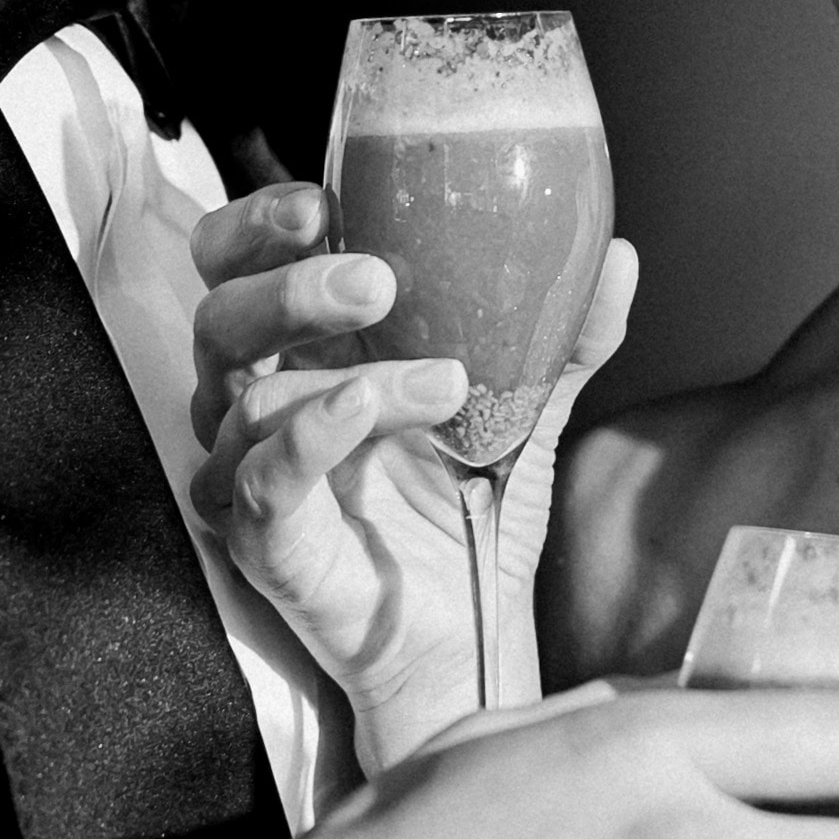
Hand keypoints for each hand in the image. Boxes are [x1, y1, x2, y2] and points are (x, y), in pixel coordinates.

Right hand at [189, 174, 639, 759]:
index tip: (322, 203)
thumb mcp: (525, 408)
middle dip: (290, 286)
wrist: (475, 634)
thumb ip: (563, 336)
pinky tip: (360, 406)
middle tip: (376, 281)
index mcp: (305, 349)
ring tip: (447, 383)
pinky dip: (308, 434)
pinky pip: (260, 477)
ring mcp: (253, 472)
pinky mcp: (263, 539)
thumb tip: (617, 253)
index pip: (234, 262)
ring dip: (348, 374)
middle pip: (222, 316)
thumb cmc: (473, 508)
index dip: (258, 226)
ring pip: (251, 395)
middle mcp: (262, 401)